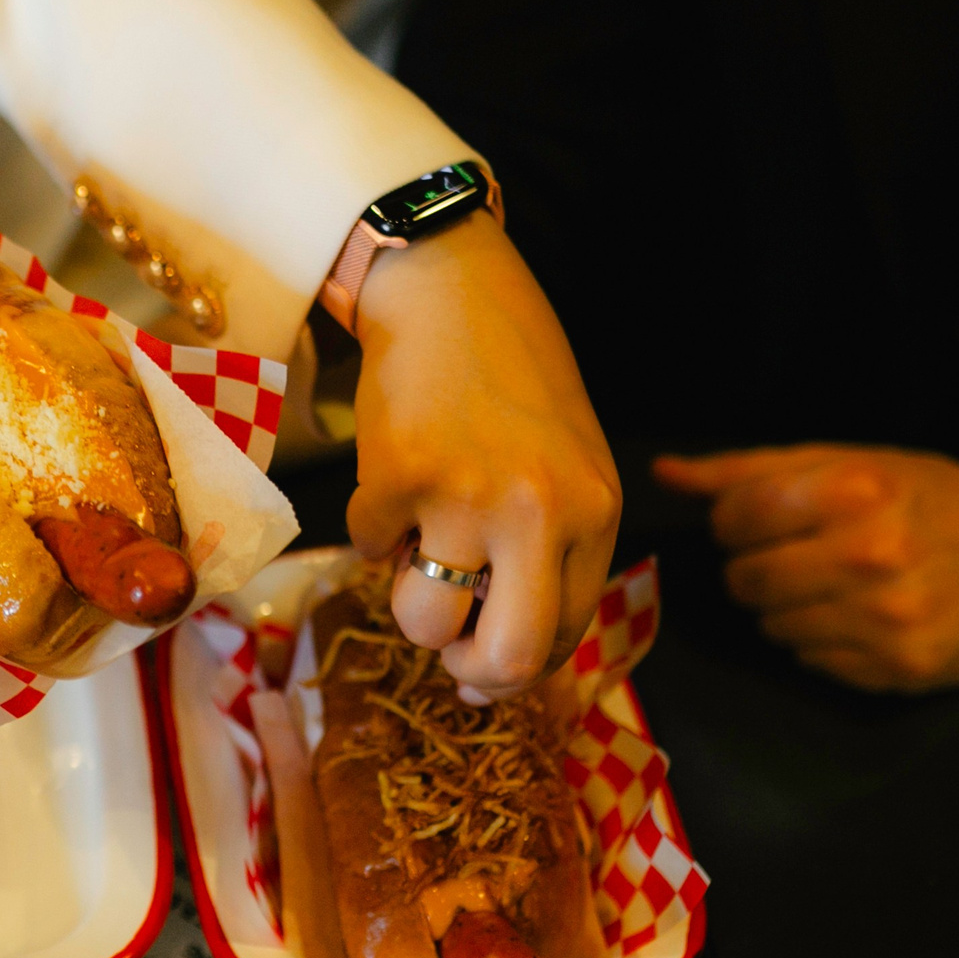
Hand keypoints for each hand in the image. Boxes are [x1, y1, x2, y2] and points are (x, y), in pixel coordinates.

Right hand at [345, 215, 621, 700]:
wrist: (449, 286)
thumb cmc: (509, 375)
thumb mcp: (565, 464)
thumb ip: (552, 550)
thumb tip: (491, 657)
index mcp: (594, 511)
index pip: (564, 637)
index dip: (515, 666)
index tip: (480, 662)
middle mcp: (541, 512)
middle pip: (507, 656)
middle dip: (466, 670)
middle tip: (446, 645)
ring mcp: (468, 496)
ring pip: (422, 620)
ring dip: (405, 594)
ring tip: (413, 540)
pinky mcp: (397, 477)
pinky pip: (364, 548)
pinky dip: (368, 524)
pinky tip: (390, 474)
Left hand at [652, 445, 958, 690]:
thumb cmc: (927, 499)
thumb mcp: (846, 461)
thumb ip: (747, 470)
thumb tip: (666, 472)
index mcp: (858, 491)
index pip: (737, 518)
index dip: (736, 523)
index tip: (760, 521)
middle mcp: (875, 556)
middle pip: (746, 580)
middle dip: (757, 568)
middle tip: (799, 556)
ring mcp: (891, 620)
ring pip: (773, 627)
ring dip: (790, 608)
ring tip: (837, 585)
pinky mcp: (902, 669)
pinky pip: (813, 662)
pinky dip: (824, 641)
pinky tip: (862, 616)